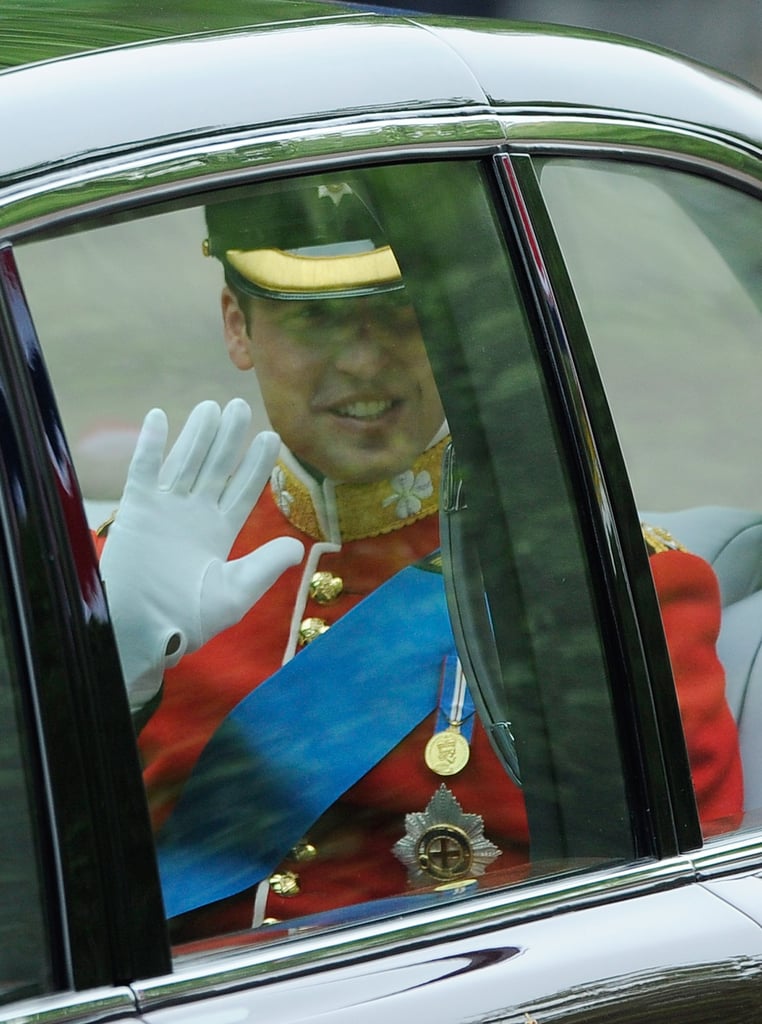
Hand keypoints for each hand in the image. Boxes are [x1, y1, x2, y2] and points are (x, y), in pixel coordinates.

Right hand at [100, 399, 303, 710]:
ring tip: (213, 406)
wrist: (142, 630)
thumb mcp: (236, 593)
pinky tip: (160, 417)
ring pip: (185, 462)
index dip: (256, 465)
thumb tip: (296, 545)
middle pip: (216, 468)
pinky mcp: (136, 509)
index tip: (271, 436)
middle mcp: (195, 516)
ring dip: (198, 434)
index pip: (243, 491)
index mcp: (220, 533)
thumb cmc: (189, 619)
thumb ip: (265, 567)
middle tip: (243, 406)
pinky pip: (143, 470)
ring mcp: (165, 510)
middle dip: (230, 439)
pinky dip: (151, 444)